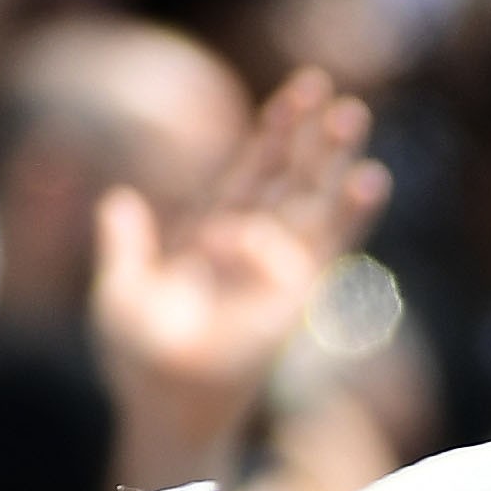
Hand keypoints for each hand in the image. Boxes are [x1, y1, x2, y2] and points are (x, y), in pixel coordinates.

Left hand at [93, 66, 385, 482]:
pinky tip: (372, 180)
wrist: (159, 404)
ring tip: (356, 116)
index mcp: (213, 238)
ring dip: (333, 160)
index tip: (296, 96)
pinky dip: (349, 214)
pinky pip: (324, 248)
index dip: (271, 136)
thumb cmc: (138, 360)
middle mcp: (251, 248)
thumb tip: (118, 201)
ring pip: (309, 203)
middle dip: (308, 135)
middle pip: (286, 179)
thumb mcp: (119, 290)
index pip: (248, 175)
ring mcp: (274, 270)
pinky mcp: (293, 295)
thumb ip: (124, 246)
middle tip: (331, 86)